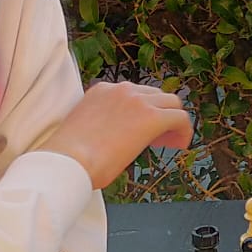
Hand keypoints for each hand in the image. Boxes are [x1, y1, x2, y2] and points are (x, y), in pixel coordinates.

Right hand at [39, 80, 194, 187]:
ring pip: (171, 102)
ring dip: (172, 121)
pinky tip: (179, 146)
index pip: (133, 93)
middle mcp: (120, 90)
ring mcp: (137, 101)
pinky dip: (184, 131)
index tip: (140, 131)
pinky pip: (180, 118)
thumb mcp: (84, 130)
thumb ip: (102, 124)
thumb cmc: (68, 157)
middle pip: (155, 95)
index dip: (142, 111)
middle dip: (159, 114)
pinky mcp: (151, 117)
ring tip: (168, 142)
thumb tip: (113, 139)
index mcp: (101, 90)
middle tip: (157, 138)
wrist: (67, 161)